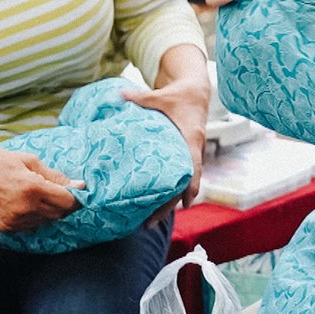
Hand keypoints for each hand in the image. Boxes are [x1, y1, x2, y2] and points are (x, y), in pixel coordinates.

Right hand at [0, 147, 83, 232]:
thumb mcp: (28, 160)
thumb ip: (54, 175)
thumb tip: (78, 185)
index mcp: (33, 188)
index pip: (68, 201)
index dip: (76, 195)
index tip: (79, 188)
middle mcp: (26, 208)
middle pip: (60, 213)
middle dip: (65, 203)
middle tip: (61, 189)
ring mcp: (16, 221)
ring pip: (47, 221)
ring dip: (51, 210)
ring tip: (40, 193)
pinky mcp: (7, 228)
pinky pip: (32, 225)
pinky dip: (36, 215)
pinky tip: (27, 202)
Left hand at [123, 45, 209, 222]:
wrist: (196, 91)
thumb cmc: (180, 96)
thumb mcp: (162, 96)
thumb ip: (141, 98)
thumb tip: (118, 94)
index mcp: (191, 138)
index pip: (194, 166)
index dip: (191, 186)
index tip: (186, 205)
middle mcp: (194, 149)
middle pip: (186, 185)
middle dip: (171, 205)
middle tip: (151, 222)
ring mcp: (191, 154)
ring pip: (183, 185)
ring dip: (169, 202)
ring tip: (149, 221)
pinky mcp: (186, 154)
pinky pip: (180, 177)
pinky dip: (171, 191)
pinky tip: (154, 203)